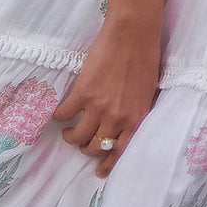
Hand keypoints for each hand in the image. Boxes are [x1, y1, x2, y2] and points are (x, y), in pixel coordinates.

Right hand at [52, 16, 161, 175]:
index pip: (121, 152)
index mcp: (136, 118)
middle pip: (96, 147)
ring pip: (78, 136)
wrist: (132, 35)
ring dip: (71, 137)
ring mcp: (99, 106)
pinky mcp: (83, 92)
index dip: (108, 165)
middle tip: (82, 142)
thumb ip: (136, 111)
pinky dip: (60, 117)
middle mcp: (118, 118)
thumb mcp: (148, 92)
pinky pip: (65, 114)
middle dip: (87, 149)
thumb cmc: (145, 58)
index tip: (99, 172)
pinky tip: (59, 114)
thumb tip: (123, 123)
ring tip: (68, 132)